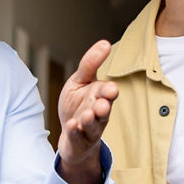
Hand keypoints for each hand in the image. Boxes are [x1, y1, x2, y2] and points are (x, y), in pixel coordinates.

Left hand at [56, 40, 119, 183]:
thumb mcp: (80, 80)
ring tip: (86, 114)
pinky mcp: (78, 140)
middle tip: (102, 105)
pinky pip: (78, 136)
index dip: (109, 91)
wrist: (71, 134)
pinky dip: (75, 132)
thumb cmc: (77, 104)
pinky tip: (72, 125)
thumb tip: (105, 43)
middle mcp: (98, 113)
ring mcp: (89, 128)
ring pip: (93, 125)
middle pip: (104, 110)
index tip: (111, 89)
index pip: (107, 92)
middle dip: (103, 108)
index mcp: (100, 96)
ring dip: (90, 120)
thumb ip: (90, 64)